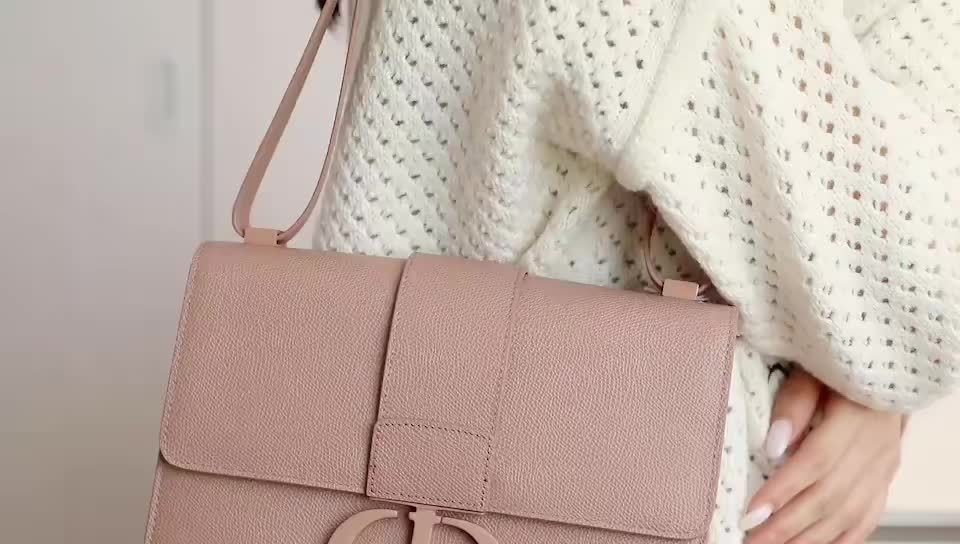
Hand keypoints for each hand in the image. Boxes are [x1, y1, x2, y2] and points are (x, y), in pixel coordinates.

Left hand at [741, 369, 903, 543]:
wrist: (882, 374)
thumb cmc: (837, 369)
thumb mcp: (813, 371)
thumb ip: (794, 403)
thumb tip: (773, 443)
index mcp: (855, 418)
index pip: (815, 462)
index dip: (782, 491)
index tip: (751, 513)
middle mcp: (874, 449)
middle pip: (828, 497)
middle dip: (786, 527)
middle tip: (751, 542)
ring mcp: (883, 469)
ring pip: (846, 516)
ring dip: (807, 540)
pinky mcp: (885, 481)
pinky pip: (866, 519)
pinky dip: (840, 540)